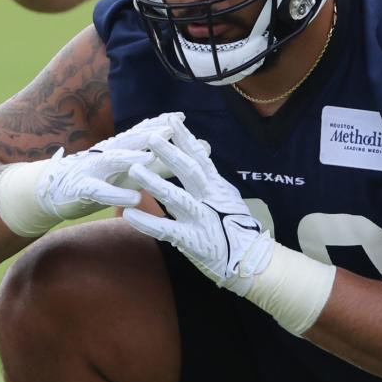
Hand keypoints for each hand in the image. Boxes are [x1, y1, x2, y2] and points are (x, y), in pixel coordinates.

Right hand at [0, 112, 189, 236]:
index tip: (181, 117)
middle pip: (130, 140)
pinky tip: (134, 197)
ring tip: (150, 156)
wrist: (50, 192)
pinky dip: (116, 193)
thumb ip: (157, 166)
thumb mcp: (129, 173)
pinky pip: (99, 191)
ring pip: (113, 161)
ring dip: (131, 157)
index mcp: (118, 150)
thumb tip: (187, 156)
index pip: (140, 134)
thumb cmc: (98, 181)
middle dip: (150, 132)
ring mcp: (92, 170)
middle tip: (172, 126)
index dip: (159, 124)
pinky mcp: (81, 190)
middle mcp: (106, 155)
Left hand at [123, 125, 273, 295]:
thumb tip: (203, 158)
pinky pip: (166, 230)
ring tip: (134, 169)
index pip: (200, 158)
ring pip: (176, 197)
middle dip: (170, 153)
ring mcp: (201, 220)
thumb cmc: (238, 230)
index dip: (186, 138)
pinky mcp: (193, 241)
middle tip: (152, 136)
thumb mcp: (228, 199)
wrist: (252, 261)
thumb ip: (212, 180)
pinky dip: (147, 222)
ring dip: (154, 182)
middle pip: (189, 171)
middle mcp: (209, 200)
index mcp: (216, 188)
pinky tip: (129, 214)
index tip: (172, 120)